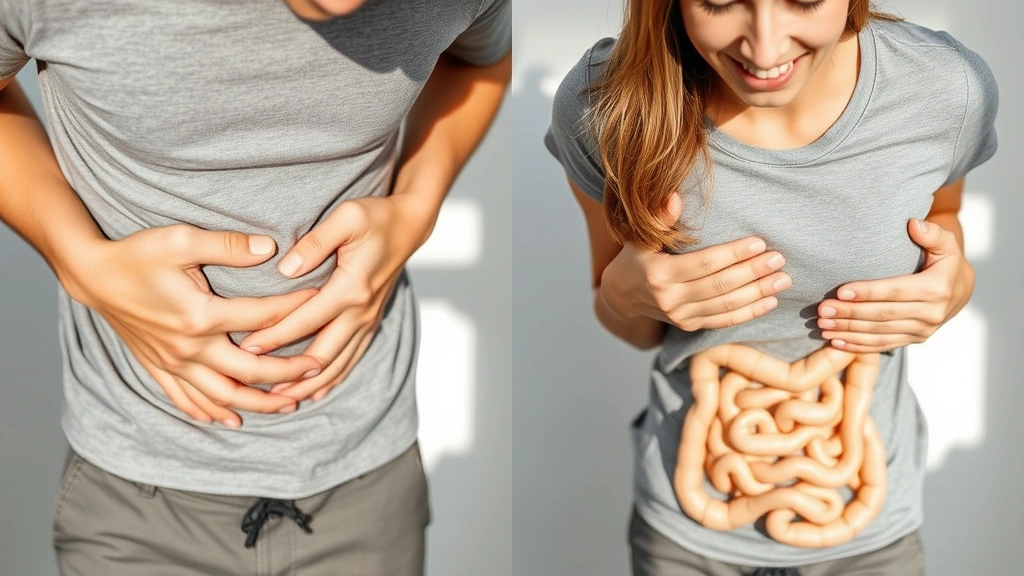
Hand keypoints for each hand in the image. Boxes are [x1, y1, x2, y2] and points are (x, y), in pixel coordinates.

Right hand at [68, 225, 326, 426]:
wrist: (93, 275)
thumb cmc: (137, 254)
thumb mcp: (182, 240)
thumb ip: (228, 246)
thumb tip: (269, 249)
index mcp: (200, 316)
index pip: (261, 319)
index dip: (294, 311)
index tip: (319, 302)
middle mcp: (188, 347)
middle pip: (250, 371)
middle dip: (288, 373)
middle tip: (318, 368)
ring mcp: (172, 362)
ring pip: (223, 396)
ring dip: (258, 403)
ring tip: (289, 404)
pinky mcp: (158, 367)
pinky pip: (187, 399)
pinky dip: (210, 411)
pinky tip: (231, 418)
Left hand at [239, 194, 424, 401]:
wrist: (410, 226)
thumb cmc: (375, 217)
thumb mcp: (346, 217)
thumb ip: (315, 243)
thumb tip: (285, 269)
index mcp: (351, 288)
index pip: (305, 321)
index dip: (274, 337)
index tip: (245, 348)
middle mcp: (361, 311)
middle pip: (322, 355)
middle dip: (289, 374)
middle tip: (256, 385)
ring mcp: (368, 319)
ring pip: (338, 363)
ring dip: (311, 384)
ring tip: (281, 398)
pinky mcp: (371, 321)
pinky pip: (352, 358)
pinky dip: (333, 377)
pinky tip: (316, 390)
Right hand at [600, 196, 791, 331]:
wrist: (621, 296)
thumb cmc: (636, 259)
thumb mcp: (641, 238)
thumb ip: (660, 219)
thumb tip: (676, 197)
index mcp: (660, 274)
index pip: (704, 263)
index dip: (734, 254)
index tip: (760, 243)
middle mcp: (670, 299)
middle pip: (720, 285)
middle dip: (753, 273)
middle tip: (779, 259)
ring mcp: (680, 316)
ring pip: (726, 306)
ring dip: (758, 293)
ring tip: (783, 280)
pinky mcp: (689, 326)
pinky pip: (723, 321)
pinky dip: (748, 313)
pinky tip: (770, 302)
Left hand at [817, 218, 973, 352]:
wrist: (961, 290)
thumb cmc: (945, 262)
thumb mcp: (946, 244)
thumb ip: (932, 233)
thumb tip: (913, 224)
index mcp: (936, 289)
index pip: (895, 291)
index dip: (867, 292)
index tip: (840, 291)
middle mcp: (931, 313)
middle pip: (882, 315)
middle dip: (849, 314)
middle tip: (822, 310)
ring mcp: (923, 330)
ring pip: (879, 333)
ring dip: (849, 331)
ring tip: (823, 327)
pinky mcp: (915, 340)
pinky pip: (883, 345)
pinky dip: (859, 345)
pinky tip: (837, 342)